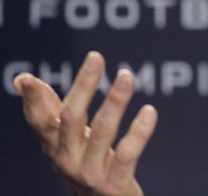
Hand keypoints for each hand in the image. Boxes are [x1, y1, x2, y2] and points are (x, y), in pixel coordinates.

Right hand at [14, 51, 157, 195]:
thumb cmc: (86, 165)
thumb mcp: (67, 140)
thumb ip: (51, 111)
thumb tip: (23, 79)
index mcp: (55, 146)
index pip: (39, 121)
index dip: (33, 100)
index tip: (27, 79)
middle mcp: (67, 159)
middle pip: (71, 118)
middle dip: (82, 86)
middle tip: (96, 58)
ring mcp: (89, 173)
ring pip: (102, 131)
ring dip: (115, 101)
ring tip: (127, 76)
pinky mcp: (113, 185)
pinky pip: (127, 154)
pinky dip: (139, 131)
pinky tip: (150, 111)